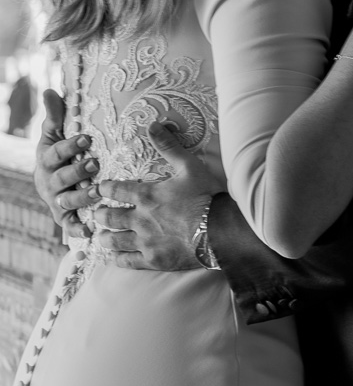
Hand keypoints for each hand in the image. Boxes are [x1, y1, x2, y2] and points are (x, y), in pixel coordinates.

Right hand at [32, 91, 96, 239]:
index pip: (55, 152)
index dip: (69, 146)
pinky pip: (70, 225)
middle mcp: (49, 182)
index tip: (86, 138)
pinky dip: (78, 229)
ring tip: (99, 191)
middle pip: (60, 178)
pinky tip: (91, 231)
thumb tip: (50, 91)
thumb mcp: (56, 134)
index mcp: (47, 160)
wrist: (55, 182)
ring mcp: (57, 200)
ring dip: (82, 197)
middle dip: (76, 172)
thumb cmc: (61, 153)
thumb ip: (55, 116)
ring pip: (67, 201)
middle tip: (95, 164)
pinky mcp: (65, 217)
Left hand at [89, 120, 224, 270]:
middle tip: (98, 213)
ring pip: (112, 240)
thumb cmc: (206, 196)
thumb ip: (169, 146)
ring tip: (102, 235)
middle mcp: (138, 218)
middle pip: (108, 216)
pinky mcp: (152, 259)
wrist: (220, 230)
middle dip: (100, 214)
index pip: (114, 190)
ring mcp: (144, 241)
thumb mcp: (190, 166)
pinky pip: (126, 261)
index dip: (104, 188)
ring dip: (104, 236)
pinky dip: (117, 258)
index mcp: (145, 195)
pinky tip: (114, 256)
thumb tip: (153, 124)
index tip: (100, 188)